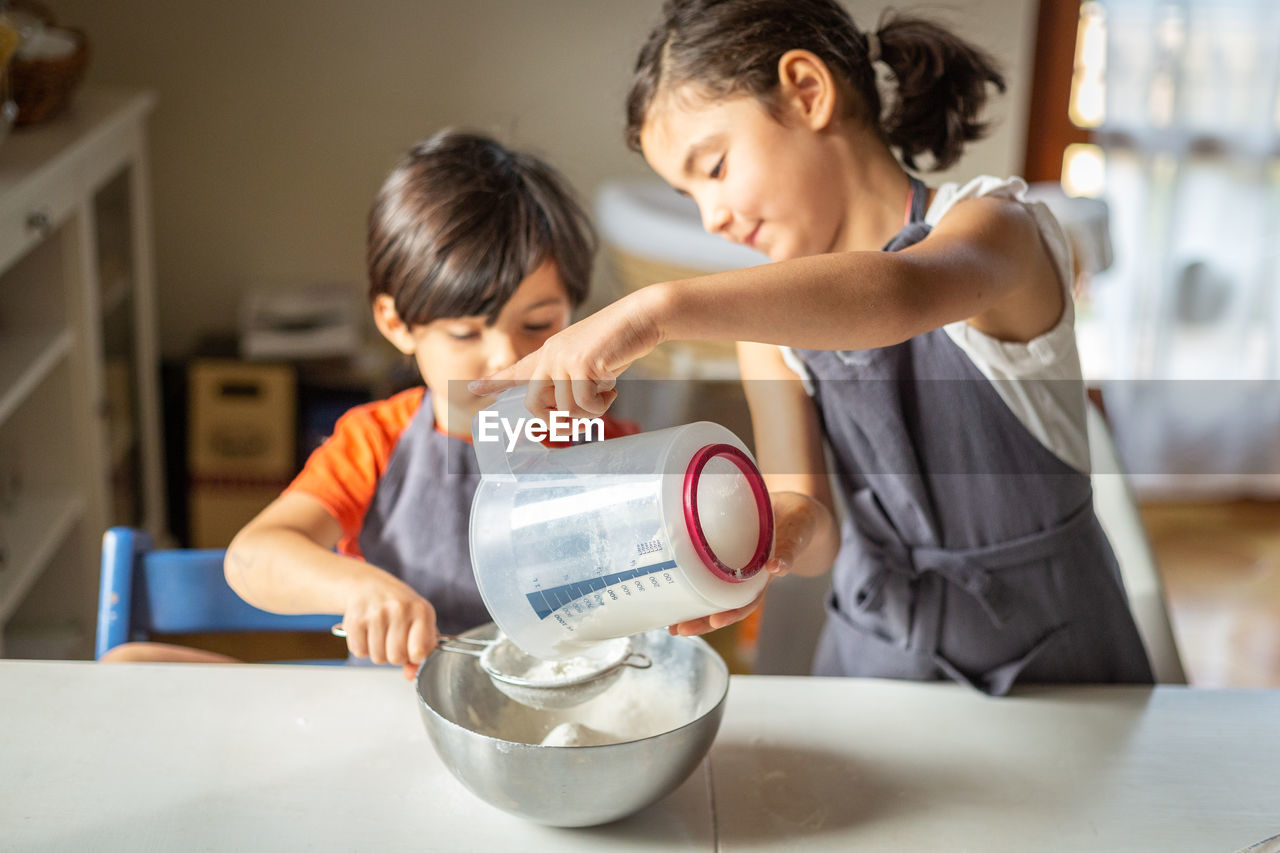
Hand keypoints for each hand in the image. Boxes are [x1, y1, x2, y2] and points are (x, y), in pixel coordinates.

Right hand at [341, 574, 438, 679]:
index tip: (412, 649)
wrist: (370, 586)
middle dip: (395, 656)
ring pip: (377, 657)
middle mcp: (399, 609)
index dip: (415, 656)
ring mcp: (376, 613)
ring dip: (378, 652)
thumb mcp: (419, 622)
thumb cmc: (399, 606)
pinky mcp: (355, 619)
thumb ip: (422, 650)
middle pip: (396, 658)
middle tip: (394, 641)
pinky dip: (362, 647)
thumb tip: (411, 675)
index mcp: (421, 611)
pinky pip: (359, 651)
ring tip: (381, 635)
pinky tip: (367, 633)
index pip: (420, 651)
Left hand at [468, 289, 664, 418]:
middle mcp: (551, 356)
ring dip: (588, 413)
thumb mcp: (589, 360)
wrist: (641, 317)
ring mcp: (564, 359)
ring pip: (564, 409)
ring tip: (605, 397)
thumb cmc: (620, 341)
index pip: (517, 370)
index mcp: (550, 353)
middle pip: (534, 404)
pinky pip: (584, 404)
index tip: (473, 389)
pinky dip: (601, 406)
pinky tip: (612, 391)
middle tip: (577, 421)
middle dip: (554, 421)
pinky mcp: (581, 364)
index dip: (495, 382)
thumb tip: (568, 411)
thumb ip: (573, 379)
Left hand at [666, 490, 831, 635]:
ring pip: (712, 592)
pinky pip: (705, 568)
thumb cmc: (797, 523)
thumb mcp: (797, 534)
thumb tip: (775, 568)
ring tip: (669, 623)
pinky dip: (689, 577)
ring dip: (693, 607)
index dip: (731, 613)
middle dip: (702, 620)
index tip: (714, 622)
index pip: (747, 602)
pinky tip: (672, 583)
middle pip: (724, 604)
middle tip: (678, 630)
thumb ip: (789, 551)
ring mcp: (735, 567)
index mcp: (764, 576)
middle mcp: (747, 577)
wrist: (795, 509)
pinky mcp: (724, 552)